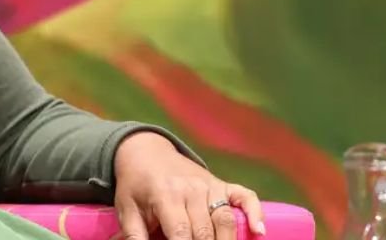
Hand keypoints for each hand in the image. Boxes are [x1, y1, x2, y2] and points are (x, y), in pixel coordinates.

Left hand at [113, 132, 264, 239]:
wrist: (145, 152)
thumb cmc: (136, 186)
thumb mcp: (127, 209)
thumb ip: (133, 235)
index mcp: (164, 196)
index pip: (179, 233)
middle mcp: (190, 189)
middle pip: (204, 231)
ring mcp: (208, 185)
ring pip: (225, 219)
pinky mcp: (221, 184)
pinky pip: (244, 196)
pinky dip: (254, 213)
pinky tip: (258, 232)